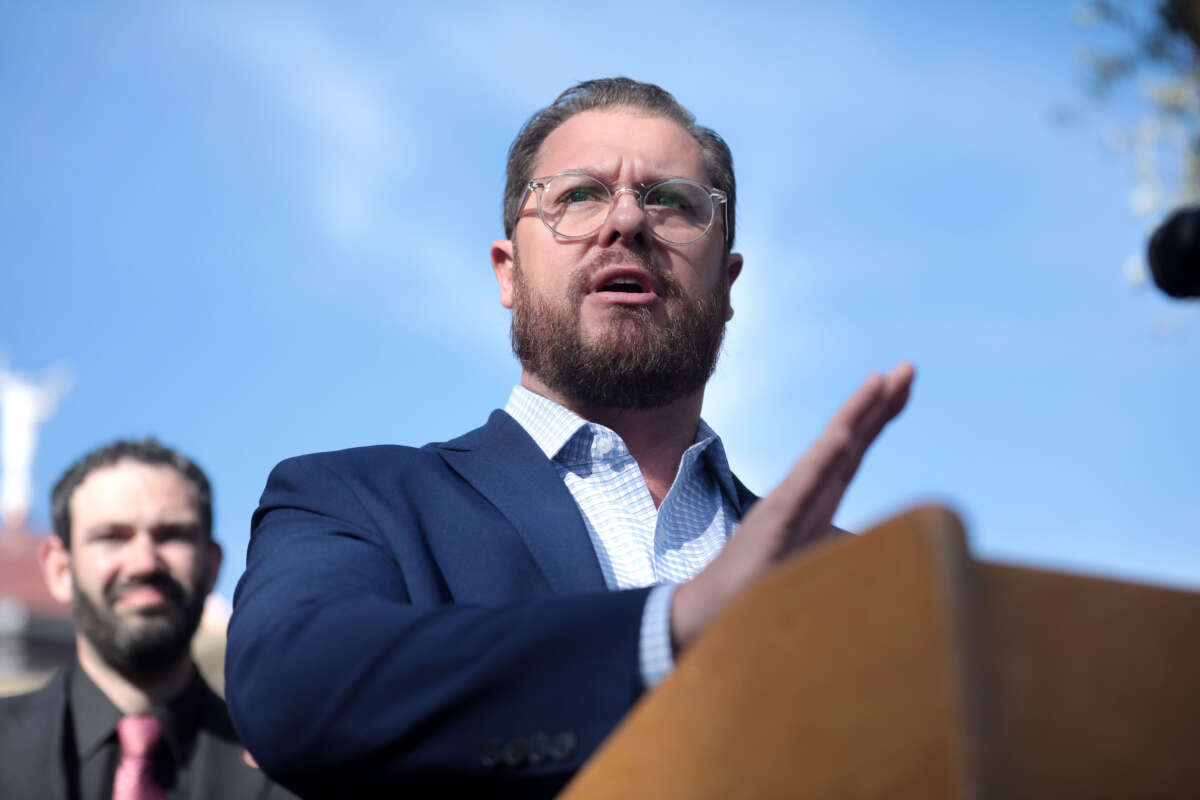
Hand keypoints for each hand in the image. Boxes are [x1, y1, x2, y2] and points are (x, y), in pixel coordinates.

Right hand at [671, 362, 914, 649]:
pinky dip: (824, 460)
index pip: (852, 452)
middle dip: (877, 403)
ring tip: (878, 383)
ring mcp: (787, 507)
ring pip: (828, 455)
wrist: (707, 614)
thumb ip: (840, 555)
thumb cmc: (755, 592)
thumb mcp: (812, 571)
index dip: (878, 416)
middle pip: (847, 442)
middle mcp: (803, 496)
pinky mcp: (773, 527)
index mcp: (814, 502)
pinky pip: (803, 489)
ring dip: (854, 416)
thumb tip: (882, 558)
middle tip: (907, 367)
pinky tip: (844, 436)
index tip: (902, 382)